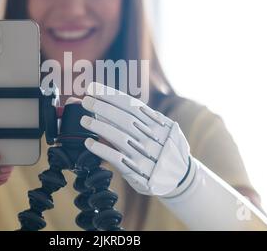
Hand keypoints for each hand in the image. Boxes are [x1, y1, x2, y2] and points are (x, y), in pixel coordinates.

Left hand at [79, 82, 191, 196]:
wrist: (182, 178)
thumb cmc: (167, 149)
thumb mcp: (164, 129)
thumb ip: (145, 118)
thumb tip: (115, 104)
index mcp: (158, 124)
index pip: (131, 105)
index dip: (111, 95)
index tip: (94, 88)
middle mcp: (153, 138)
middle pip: (124, 118)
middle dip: (102, 107)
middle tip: (86, 101)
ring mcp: (146, 155)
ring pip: (120, 137)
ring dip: (99, 126)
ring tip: (84, 120)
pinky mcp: (139, 173)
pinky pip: (117, 159)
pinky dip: (102, 150)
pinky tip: (89, 143)